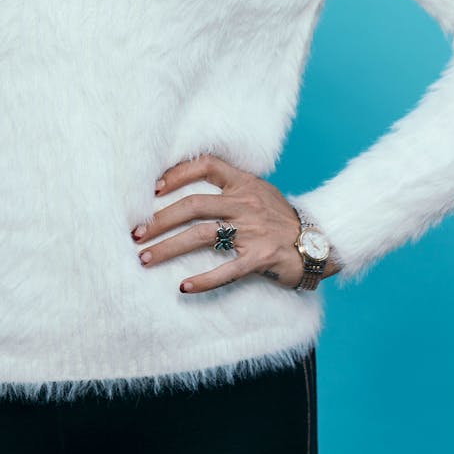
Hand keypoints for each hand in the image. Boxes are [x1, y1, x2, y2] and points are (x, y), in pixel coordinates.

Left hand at [132, 154, 340, 293]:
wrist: (318, 242)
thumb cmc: (279, 217)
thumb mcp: (258, 191)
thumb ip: (229, 186)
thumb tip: (185, 186)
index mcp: (244, 183)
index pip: (206, 165)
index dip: (176, 173)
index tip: (151, 189)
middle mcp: (245, 203)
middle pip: (193, 205)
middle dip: (159, 219)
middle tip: (135, 233)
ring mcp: (253, 230)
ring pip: (202, 235)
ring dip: (169, 247)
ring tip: (144, 258)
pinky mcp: (260, 258)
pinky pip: (227, 270)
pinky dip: (204, 280)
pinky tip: (183, 287)